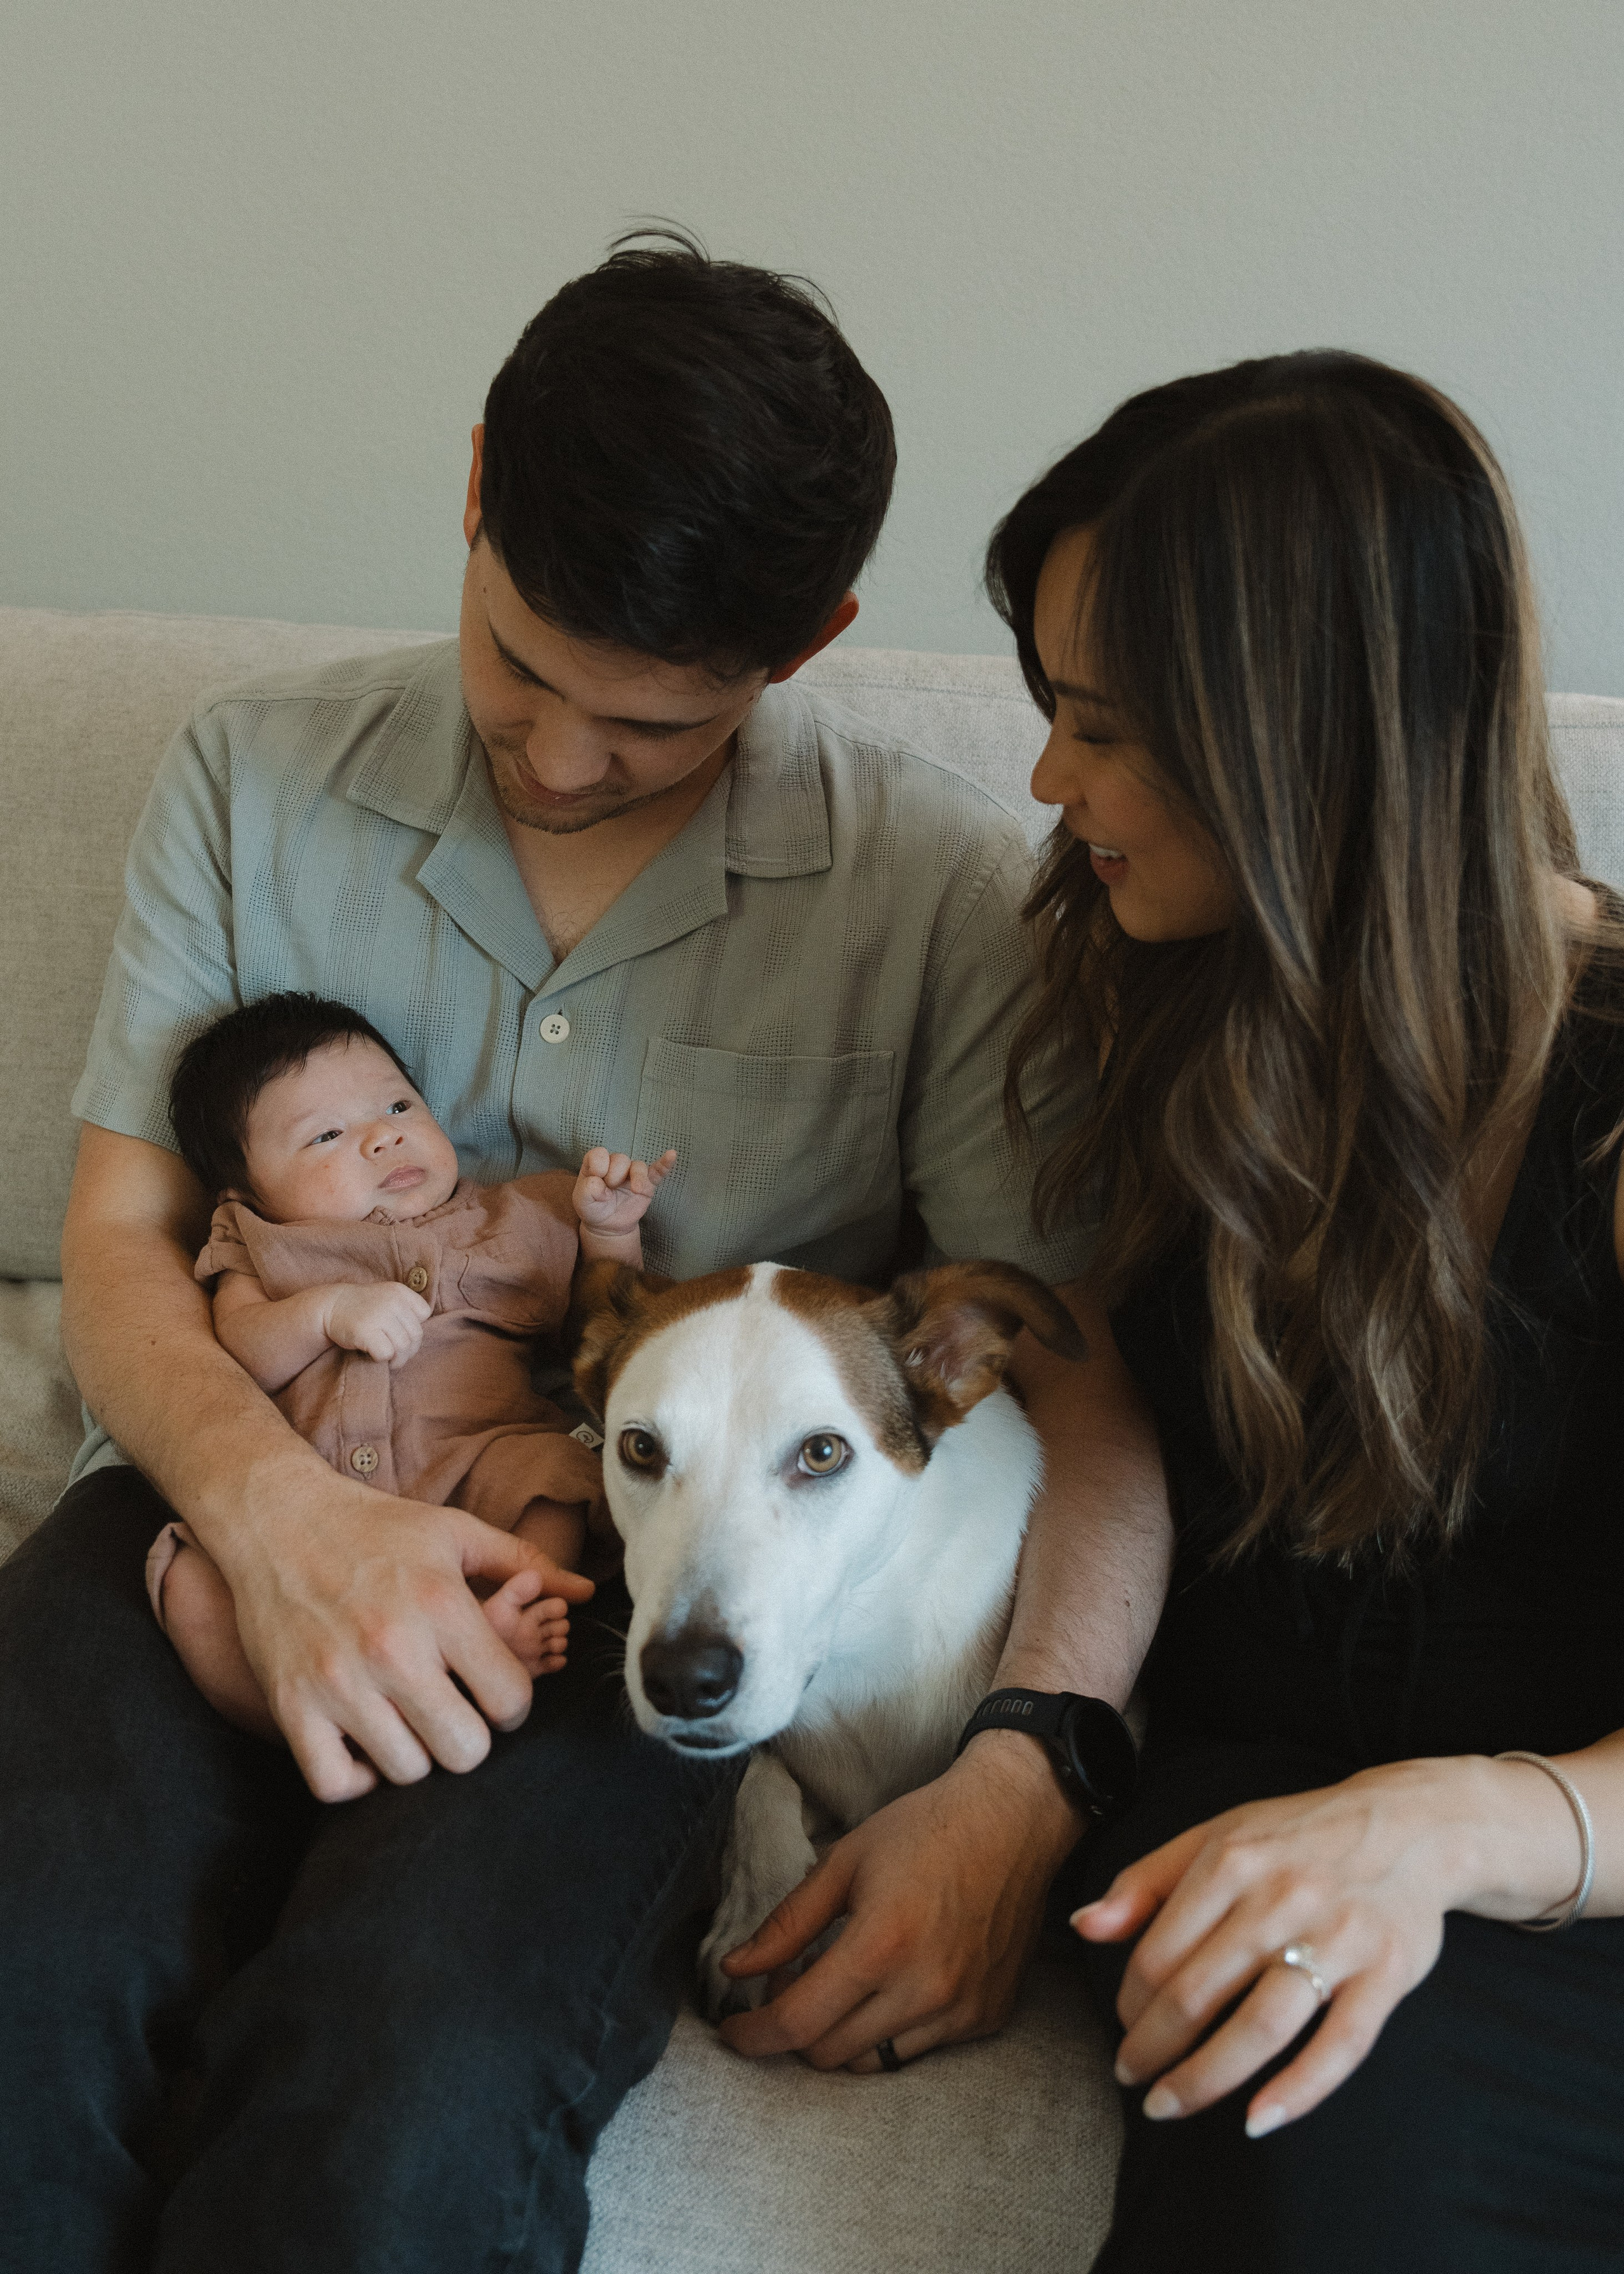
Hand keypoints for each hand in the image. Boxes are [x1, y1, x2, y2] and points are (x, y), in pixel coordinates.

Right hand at [217, 1473, 578, 1801]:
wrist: (278, 1519)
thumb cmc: (377, 1527)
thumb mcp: (456, 1532)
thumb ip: (524, 1563)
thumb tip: (585, 1591)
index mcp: (442, 1606)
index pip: (510, 1701)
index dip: (513, 1705)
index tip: (495, 1692)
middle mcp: (392, 1648)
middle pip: (464, 1749)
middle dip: (470, 1737)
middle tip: (454, 1711)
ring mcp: (338, 1681)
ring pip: (406, 1770)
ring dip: (416, 1753)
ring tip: (410, 1720)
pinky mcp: (291, 1704)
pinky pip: (335, 1784)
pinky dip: (357, 1778)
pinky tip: (368, 1745)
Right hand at [323, 1280, 431, 1363]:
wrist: (330, 1306)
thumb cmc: (362, 1307)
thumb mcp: (386, 1297)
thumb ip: (405, 1311)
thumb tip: (417, 1340)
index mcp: (399, 1291)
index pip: (424, 1313)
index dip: (416, 1327)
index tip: (402, 1333)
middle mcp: (392, 1301)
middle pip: (415, 1334)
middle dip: (410, 1350)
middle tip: (398, 1356)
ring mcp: (379, 1316)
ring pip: (403, 1346)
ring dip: (398, 1359)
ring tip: (390, 1360)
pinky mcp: (366, 1331)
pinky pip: (386, 1353)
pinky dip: (382, 1359)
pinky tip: (374, 1355)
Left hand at [574, 1147, 677, 1237]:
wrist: (608, 1227)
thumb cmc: (593, 1210)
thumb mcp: (582, 1202)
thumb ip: (586, 1191)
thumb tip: (599, 1184)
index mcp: (596, 1165)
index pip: (599, 1154)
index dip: (598, 1166)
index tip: (596, 1181)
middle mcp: (615, 1166)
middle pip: (620, 1159)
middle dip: (615, 1175)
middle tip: (610, 1191)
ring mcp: (632, 1175)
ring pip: (638, 1165)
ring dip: (637, 1178)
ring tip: (636, 1191)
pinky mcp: (647, 1185)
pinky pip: (658, 1171)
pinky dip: (665, 1164)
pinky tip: (672, 1155)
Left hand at [717, 1732, 1082, 2071]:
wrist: (1014, 1821)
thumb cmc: (924, 1829)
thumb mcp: (844, 1861)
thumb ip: (786, 1923)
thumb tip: (735, 1971)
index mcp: (881, 1946)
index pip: (797, 2023)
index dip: (752, 2035)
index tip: (730, 2030)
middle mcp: (924, 1990)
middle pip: (827, 2053)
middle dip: (793, 2027)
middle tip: (791, 1979)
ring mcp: (961, 2011)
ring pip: (871, 2063)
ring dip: (839, 2035)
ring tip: (839, 1981)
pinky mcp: (986, 2016)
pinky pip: (918, 2050)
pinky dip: (888, 2030)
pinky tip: (889, 1983)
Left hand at [1073, 1758, 1509, 2137]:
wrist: (1411, 1823)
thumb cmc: (1297, 1836)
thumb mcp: (1217, 1835)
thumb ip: (1146, 1881)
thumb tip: (1083, 1926)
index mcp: (1231, 1860)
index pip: (1158, 1951)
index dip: (1130, 2002)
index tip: (1122, 2028)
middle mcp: (1280, 1897)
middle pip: (1199, 1993)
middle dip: (1153, 2048)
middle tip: (1132, 2079)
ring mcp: (1337, 1938)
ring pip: (1261, 2025)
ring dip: (1206, 2078)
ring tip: (1169, 2105)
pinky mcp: (1387, 1973)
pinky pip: (1340, 2045)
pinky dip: (1299, 2090)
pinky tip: (1259, 2121)